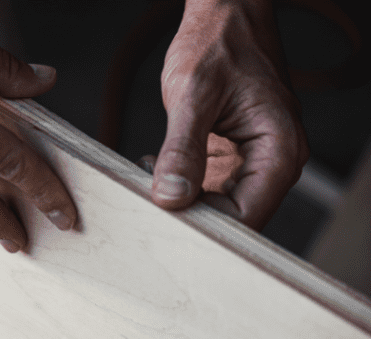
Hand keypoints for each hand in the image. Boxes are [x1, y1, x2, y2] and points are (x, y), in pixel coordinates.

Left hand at [137, 0, 308, 230]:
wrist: (224, 15)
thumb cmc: (219, 43)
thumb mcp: (194, 94)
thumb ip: (183, 148)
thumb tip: (172, 196)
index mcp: (279, 150)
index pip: (247, 217)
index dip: (207, 226)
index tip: (167, 221)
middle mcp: (272, 162)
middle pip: (235, 218)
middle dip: (192, 216)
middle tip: (151, 205)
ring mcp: (252, 161)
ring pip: (219, 205)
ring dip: (184, 200)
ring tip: (151, 182)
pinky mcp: (232, 155)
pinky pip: (209, 186)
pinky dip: (181, 183)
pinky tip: (157, 168)